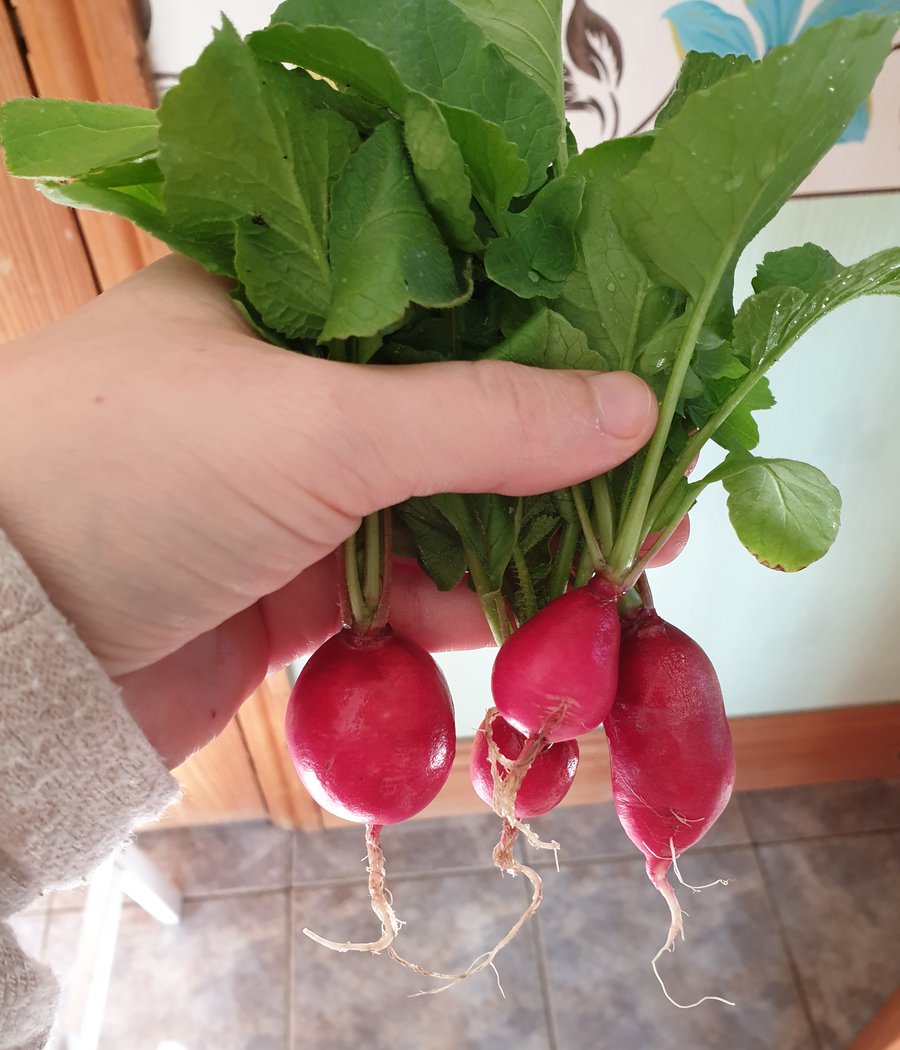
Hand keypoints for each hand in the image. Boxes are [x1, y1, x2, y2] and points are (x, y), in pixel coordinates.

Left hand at [0, 256, 657, 765]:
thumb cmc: (128, 482)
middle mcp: (283, 393)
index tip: (638, 388)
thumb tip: (631, 408)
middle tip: (648, 504)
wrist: (3, 653)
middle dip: (555, 468)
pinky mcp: (285, 590)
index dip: (552, 347)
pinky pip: (398, 591)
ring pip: (434, 516)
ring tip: (614, 576)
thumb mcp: (318, 426)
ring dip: (522, 549)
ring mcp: (285, 497)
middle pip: (453, 421)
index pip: (447, 306)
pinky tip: (523, 625)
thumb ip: (482, 420)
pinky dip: (459, 610)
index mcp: (278, 304)